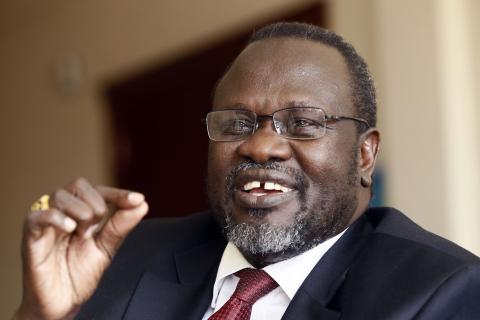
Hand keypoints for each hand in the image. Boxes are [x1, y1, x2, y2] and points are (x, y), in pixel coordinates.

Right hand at [14, 177, 148, 319]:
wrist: (63, 303)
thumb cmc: (79, 274)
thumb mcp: (106, 248)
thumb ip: (121, 225)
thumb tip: (142, 204)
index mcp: (79, 212)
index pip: (99, 191)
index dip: (118, 193)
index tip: (137, 199)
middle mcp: (62, 212)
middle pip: (79, 184)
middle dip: (96, 205)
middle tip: (95, 231)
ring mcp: (45, 222)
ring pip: (60, 195)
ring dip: (80, 213)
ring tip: (81, 235)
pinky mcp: (31, 236)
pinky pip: (38, 215)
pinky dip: (57, 218)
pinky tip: (71, 229)